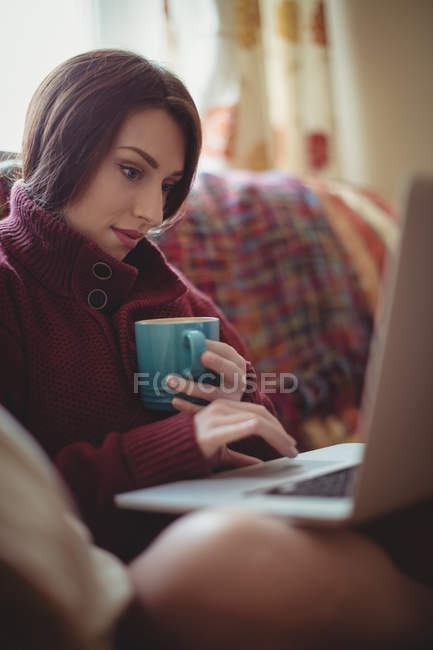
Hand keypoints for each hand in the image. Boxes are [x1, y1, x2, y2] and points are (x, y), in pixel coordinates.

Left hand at [166, 339, 246, 405]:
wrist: (233, 410)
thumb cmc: (218, 377)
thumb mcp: (221, 364)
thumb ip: (208, 352)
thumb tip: (183, 335)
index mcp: (237, 366)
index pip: (230, 353)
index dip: (217, 347)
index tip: (203, 342)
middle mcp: (238, 383)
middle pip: (231, 372)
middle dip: (218, 363)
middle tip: (203, 356)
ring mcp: (229, 400)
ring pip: (212, 394)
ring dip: (191, 387)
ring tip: (170, 380)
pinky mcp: (218, 414)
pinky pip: (202, 410)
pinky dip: (188, 406)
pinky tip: (174, 400)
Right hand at [173, 398, 297, 470]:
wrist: (163, 455)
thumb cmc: (192, 452)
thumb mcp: (221, 454)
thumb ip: (239, 457)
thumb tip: (260, 464)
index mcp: (224, 410)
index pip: (258, 414)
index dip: (277, 428)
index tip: (289, 444)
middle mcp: (221, 409)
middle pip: (261, 415)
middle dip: (280, 433)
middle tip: (293, 449)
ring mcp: (215, 419)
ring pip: (255, 421)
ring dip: (276, 436)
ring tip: (287, 450)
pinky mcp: (210, 433)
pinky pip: (235, 428)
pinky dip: (250, 428)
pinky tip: (262, 432)